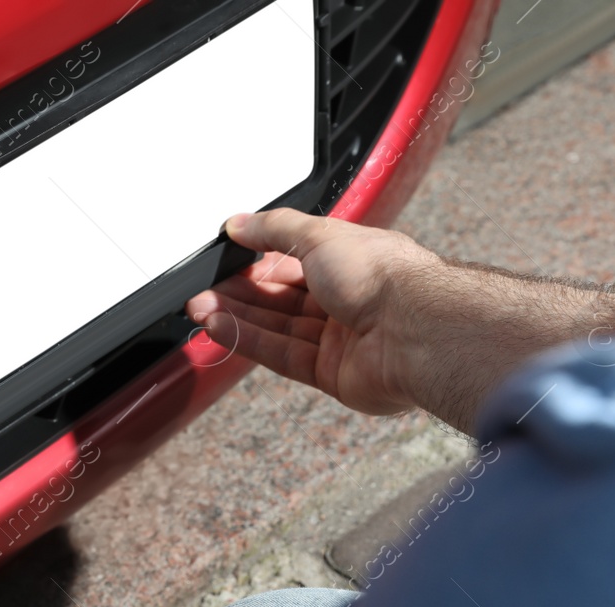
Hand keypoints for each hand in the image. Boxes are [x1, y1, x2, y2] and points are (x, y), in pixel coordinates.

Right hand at [187, 209, 434, 417]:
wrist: (414, 331)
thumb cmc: (382, 276)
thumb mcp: (319, 233)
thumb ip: (274, 228)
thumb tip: (239, 223)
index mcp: (350, 261)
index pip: (291, 261)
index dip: (256, 261)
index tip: (222, 259)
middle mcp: (346, 300)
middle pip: (280, 298)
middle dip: (238, 294)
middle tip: (201, 292)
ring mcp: (339, 340)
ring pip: (277, 328)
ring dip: (236, 318)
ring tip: (200, 310)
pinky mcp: (331, 375)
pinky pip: (282, 355)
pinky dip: (250, 342)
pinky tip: (221, 329)